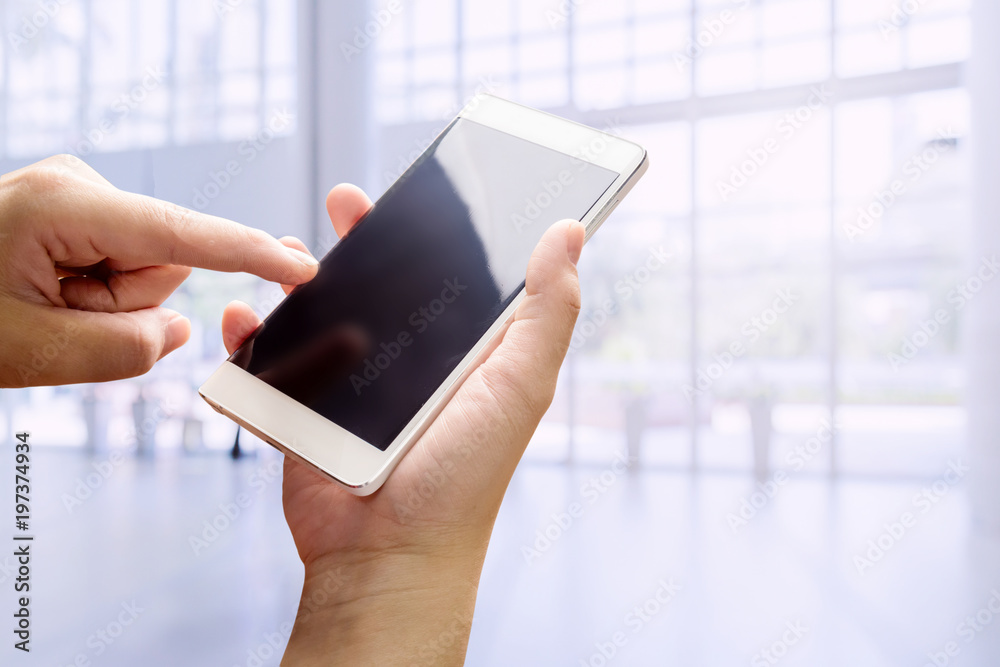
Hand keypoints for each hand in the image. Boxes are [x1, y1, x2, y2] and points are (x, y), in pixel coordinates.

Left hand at [0, 155, 318, 386]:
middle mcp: (78, 186)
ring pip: (143, 268)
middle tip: (61, 318)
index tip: (300, 267)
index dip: (245, 253)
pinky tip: (50, 292)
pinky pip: (123, 262)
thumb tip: (180, 327)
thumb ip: (123, 352)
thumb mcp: (30, 354)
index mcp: (63, 207)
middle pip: (161, 263)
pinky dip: (98, 291)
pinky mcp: (79, 209)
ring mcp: (78, 194)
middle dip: (126, 304)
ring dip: (107, 301)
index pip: (178, 235)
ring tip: (47, 305)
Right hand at [221, 184, 584, 665]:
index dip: (440, 230)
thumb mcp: (520, 384)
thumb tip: (570, 232)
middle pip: (381, 284)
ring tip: (285, 253)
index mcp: (462, 352)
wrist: (389, 555)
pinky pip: (268, 363)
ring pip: (319, 313)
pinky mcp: (304, 410)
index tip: (427, 187)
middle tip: (347, 201)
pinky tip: (240, 317)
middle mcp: (408, 363)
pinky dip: (247, 338)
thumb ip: (547, 310)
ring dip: (297, 278)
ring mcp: (352, 385)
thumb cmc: (465, 475)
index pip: (452, 274)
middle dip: (362, 239)